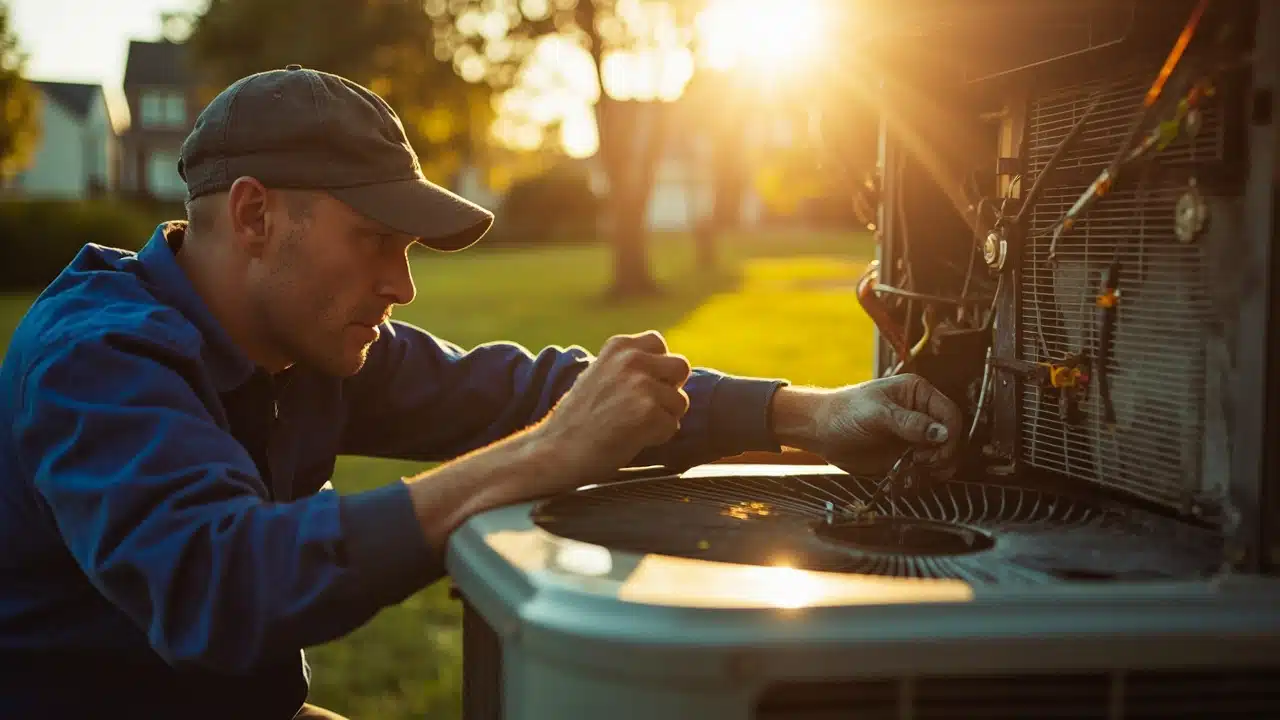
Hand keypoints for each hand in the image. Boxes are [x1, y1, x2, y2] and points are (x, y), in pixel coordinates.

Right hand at [538, 331, 691, 481]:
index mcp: (618, 346)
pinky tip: (631, 439)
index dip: (656, 368)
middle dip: (669, 389)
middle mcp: (631, 359)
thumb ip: (627, 367)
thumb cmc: (577, 419)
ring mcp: (641, 385)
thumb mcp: (598, 374)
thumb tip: (663, 370)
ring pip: (680, 402)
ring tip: (632, 426)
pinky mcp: (648, 413)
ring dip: (663, 418)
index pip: (659, 343)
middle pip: (680, 367)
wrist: (556, 450)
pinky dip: (657, 438)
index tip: (640, 386)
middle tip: (644, 408)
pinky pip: (672, 427)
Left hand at [773, 374, 963, 478]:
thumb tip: (942, 433)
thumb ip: (910, 423)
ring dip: (935, 468)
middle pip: (952, 438)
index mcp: (918, 394)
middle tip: (920, 461)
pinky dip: (922, 477)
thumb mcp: (877, 413)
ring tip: (913, 470)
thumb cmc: (845, 412)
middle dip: (942, 454)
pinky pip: (926, 470)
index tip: (932, 450)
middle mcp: (922, 414)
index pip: (950, 415)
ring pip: (943, 456)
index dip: (948, 435)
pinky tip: (906, 478)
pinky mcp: (907, 457)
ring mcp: (915, 437)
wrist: (821, 431)